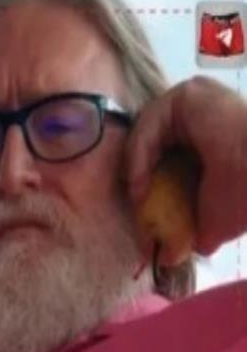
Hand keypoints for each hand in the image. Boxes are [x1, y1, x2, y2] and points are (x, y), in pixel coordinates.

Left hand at [125, 76, 246, 257]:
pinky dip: (138, 155)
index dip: (151, 180)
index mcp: (215, 139)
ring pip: (149, 132)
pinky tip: (139, 181)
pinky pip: (149, 125)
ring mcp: (198, 100)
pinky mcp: (187, 94)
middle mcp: (205, 115)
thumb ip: (188, 230)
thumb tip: (168, 258)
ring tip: (138, 194)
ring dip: (136, 166)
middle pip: (157, 141)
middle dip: (142, 172)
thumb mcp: (211, 220)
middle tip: (137, 199)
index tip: (142, 206)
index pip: (170, 155)